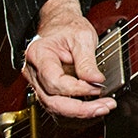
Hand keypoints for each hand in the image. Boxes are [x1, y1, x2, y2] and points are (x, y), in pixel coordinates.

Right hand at [22, 0, 115, 119]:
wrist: (59, 24)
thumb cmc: (67, 27)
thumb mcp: (82, 37)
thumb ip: (87, 61)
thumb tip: (96, 81)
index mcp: (38, 55)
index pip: (54, 81)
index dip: (77, 88)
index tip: (98, 87)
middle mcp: (34, 73)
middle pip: (52, 101)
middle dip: (80, 109)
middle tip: (104, 107)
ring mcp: (38, 84)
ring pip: (55, 108)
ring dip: (80, 113)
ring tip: (103, 108)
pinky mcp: (48, 90)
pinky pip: (59, 106)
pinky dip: (76, 111)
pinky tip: (93, 108)